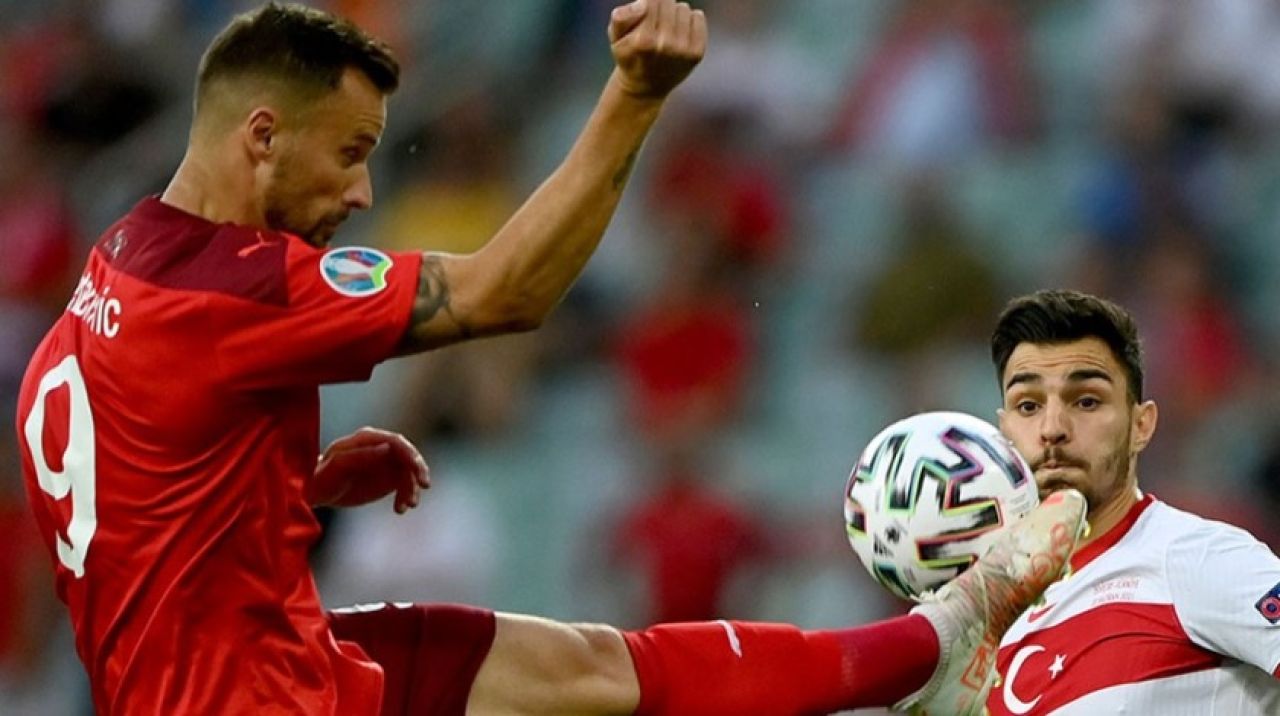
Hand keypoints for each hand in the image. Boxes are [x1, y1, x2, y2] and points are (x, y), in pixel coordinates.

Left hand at [309, 427, 429, 512]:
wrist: (316, 492)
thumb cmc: (322, 477)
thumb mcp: (338, 467)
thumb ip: (361, 456)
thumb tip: (387, 448)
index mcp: (366, 439)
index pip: (396, 441)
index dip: (410, 454)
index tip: (417, 472)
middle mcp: (379, 447)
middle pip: (408, 455)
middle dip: (418, 470)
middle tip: (424, 486)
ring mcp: (386, 462)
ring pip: (409, 472)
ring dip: (412, 489)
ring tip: (408, 506)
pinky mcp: (389, 478)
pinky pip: (405, 485)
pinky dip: (406, 497)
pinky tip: (400, 510)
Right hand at [608, 0, 706, 98]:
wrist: (645, 87)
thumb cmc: (629, 55)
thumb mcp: (615, 37)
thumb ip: (621, 18)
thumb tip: (643, 4)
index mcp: (644, 41)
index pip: (652, 0)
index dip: (647, 3)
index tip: (644, 14)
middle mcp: (666, 45)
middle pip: (668, 2)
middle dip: (660, 8)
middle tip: (654, 25)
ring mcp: (684, 50)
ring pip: (683, 8)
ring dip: (674, 14)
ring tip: (665, 30)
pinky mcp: (697, 52)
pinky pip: (698, 17)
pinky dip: (690, 20)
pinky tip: (679, 33)